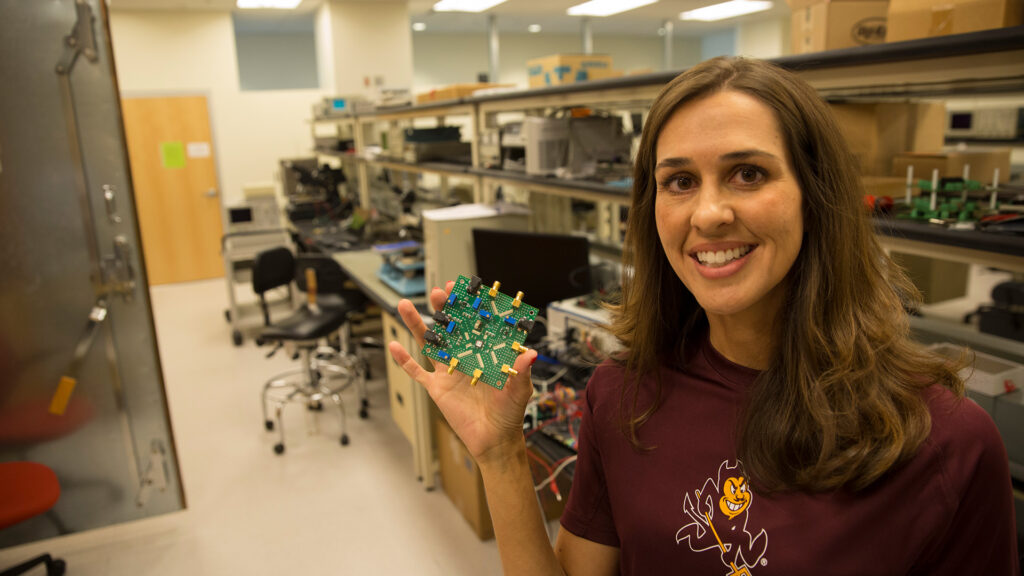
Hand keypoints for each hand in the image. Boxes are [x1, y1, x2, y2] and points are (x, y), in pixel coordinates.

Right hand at [388, 281, 537, 463]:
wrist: (494, 440)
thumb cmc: (510, 413)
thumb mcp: (519, 389)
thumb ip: (521, 371)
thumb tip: (531, 353)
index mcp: (485, 352)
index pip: (475, 322)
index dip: (467, 305)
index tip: (462, 287)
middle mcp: (465, 357)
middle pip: (450, 327)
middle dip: (443, 308)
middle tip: (437, 292)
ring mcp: (448, 371)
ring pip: (429, 343)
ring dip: (417, 324)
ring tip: (405, 305)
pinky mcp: (436, 388)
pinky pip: (417, 372)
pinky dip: (404, 360)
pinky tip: (394, 345)